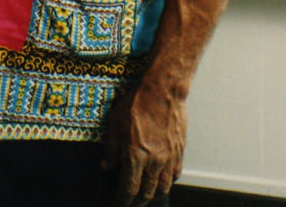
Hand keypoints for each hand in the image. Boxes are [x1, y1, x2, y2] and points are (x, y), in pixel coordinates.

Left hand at [102, 81, 185, 205]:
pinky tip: (162, 181)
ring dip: (153, 195)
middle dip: (138, 202)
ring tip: (146, 197)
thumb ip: (112, 149)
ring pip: (162, 187)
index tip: (117, 205)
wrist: (164, 90)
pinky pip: (175, 174)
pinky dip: (168, 183)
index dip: (122, 201)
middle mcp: (154, 161)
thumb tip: (106, 167)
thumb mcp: (115, 123)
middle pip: (147, 193)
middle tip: (131, 204)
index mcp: (136, 156)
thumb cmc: (137, 103)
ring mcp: (169, 157)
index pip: (129, 188)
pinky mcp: (179, 151)